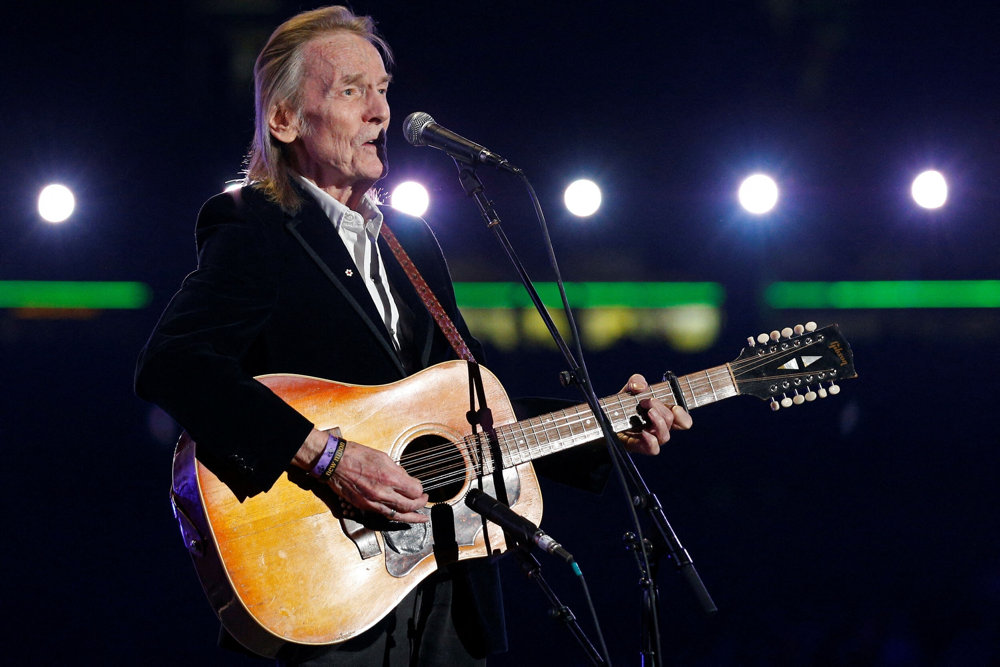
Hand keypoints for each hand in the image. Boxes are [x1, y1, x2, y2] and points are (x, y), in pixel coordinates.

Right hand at [295, 428, 428, 522]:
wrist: (333, 462)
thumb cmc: (356, 455)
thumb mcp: (382, 457)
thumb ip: (397, 471)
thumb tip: (407, 479)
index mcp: (389, 477)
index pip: (414, 490)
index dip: (420, 489)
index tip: (420, 487)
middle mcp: (382, 492)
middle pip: (409, 505)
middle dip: (420, 504)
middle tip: (425, 500)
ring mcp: (372, 501)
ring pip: (397, 515)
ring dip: (412, 517)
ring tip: (421, 518)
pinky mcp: (364, 506)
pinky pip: (384, 514)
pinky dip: (395, 516)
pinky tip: (401, 516)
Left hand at [617, 374, 692, 454]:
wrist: (603, 417)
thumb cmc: (621, 404)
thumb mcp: (628, 388)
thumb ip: (636, 381)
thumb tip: (641, 387)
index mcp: (662, 415)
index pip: (682, 421)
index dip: (683, 417)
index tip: (676, 408)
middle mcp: (657, 428)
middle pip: (672, 424)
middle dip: (663, 409)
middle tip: (648, 401)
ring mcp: (648, 438)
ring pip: (665, 437)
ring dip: (660, 422)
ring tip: (649, 412)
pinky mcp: (636, 446)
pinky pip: (652, 449)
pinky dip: (651, 441)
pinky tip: (644, 432)